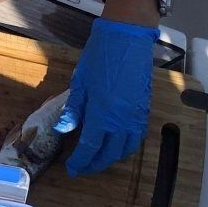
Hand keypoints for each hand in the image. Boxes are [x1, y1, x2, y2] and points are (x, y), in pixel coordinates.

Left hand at [55, 18, 157, 176]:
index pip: (90, 148)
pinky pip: (137, 136)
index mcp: (102, 114)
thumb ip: (73, 110)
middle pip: (109, 153)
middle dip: (94, 164)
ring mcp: (136, 115)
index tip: (71, 168)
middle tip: (82, 167)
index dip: (80, 161)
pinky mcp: (144, 109)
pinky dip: (126, 146)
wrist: (127, 37)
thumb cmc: (99, 57)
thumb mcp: (80, 83)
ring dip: (111, 158)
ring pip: (126, 148)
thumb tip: (63, 130)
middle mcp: (122, 120)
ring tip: (98, 158)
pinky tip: (116, 144)